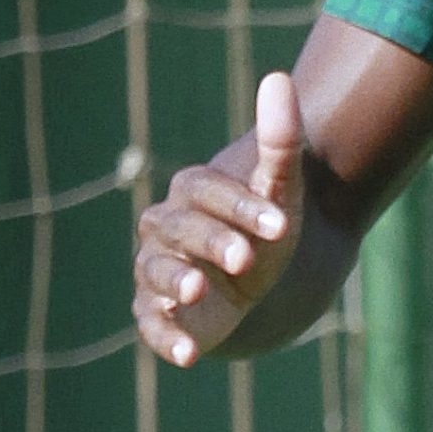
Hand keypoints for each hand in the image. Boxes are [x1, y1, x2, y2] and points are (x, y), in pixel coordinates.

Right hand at [132, 70, 302, 365]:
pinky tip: (187, 355)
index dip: (241, 207)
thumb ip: (281, 139)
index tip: (280, 223)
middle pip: (181, 230)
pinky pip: (151, 322)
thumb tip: (279, 77)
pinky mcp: (157, 311)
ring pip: (155, 271)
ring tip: (198, 292)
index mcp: (193, 191)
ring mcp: (157, 269)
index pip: (207, 191)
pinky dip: (163, 337)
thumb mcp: (281, 189)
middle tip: (247, 259)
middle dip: (213, 242)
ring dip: (175, 281)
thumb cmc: (266, 226)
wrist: (257, 278)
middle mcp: (165, 227)